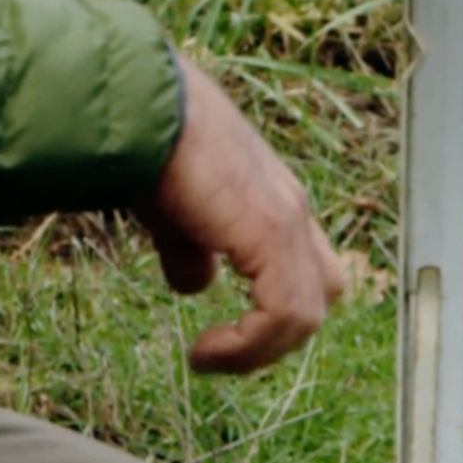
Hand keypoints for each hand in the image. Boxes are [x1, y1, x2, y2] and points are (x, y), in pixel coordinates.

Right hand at [132, 56, 348, 373]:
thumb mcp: (172, 208)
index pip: (302, 271)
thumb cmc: (149, 144)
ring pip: (308, 311)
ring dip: (260, 350)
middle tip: (225, 353)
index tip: (212, 341)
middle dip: (276, 334)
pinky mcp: (271, 231)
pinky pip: (284, 312)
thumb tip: (193, 284)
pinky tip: (204, 353)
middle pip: (322, 291)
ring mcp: (287, 219)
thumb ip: (189, 247)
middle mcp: (291, 208)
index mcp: (273, 200)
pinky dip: (249, 345)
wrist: (140, 103)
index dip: (268, 315)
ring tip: (209, 358)